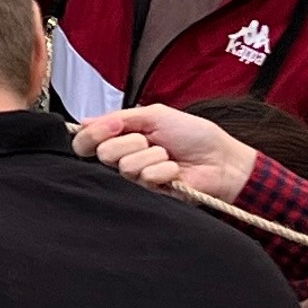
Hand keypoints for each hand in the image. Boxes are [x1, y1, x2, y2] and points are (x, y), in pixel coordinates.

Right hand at [74, 104, 257, 203]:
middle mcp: (126, 157)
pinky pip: (144, 178)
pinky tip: (175, 170)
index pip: (88, 141)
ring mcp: (137, 176)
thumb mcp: (155, 115)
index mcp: (124, 136)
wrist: (221, 159)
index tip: (113, 126)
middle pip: (103, 153)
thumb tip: (86, 121)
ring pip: (125, 166)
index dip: (94, 134)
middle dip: (130, 142)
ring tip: (168, 155)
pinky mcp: (149, 193)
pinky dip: (163, 169)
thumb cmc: (195, 135)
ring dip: (152, 155)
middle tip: (151, 140)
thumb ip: (120, 117)